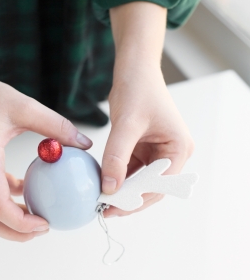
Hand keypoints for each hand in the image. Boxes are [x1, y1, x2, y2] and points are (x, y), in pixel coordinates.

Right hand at [0, 56, 91, 240]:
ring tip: (40, 218)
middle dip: (16, 233)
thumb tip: (84, 143)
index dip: (21, 223)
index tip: (45, 224)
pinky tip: (31, 192)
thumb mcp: (25, 107)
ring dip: (13, 223)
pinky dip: (11, 203)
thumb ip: (56, 126)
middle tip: (45, 228)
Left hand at [101, 2, 193, 217]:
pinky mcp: (144, 150)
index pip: (159, 185)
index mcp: (179, 149)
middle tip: (104, 210)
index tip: (113, 208)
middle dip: (128, 199)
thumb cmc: (138, 89)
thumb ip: (117, 157)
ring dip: (121, 191)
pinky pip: (131, 171)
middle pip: (151, 188)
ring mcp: (158, 153)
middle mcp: (172, 154)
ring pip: (139, 182)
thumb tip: (109, 188)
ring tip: (100, 201)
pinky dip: (117, 178)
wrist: (134, 69)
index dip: (136, 200)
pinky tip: (102, 184)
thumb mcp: (127, 124)